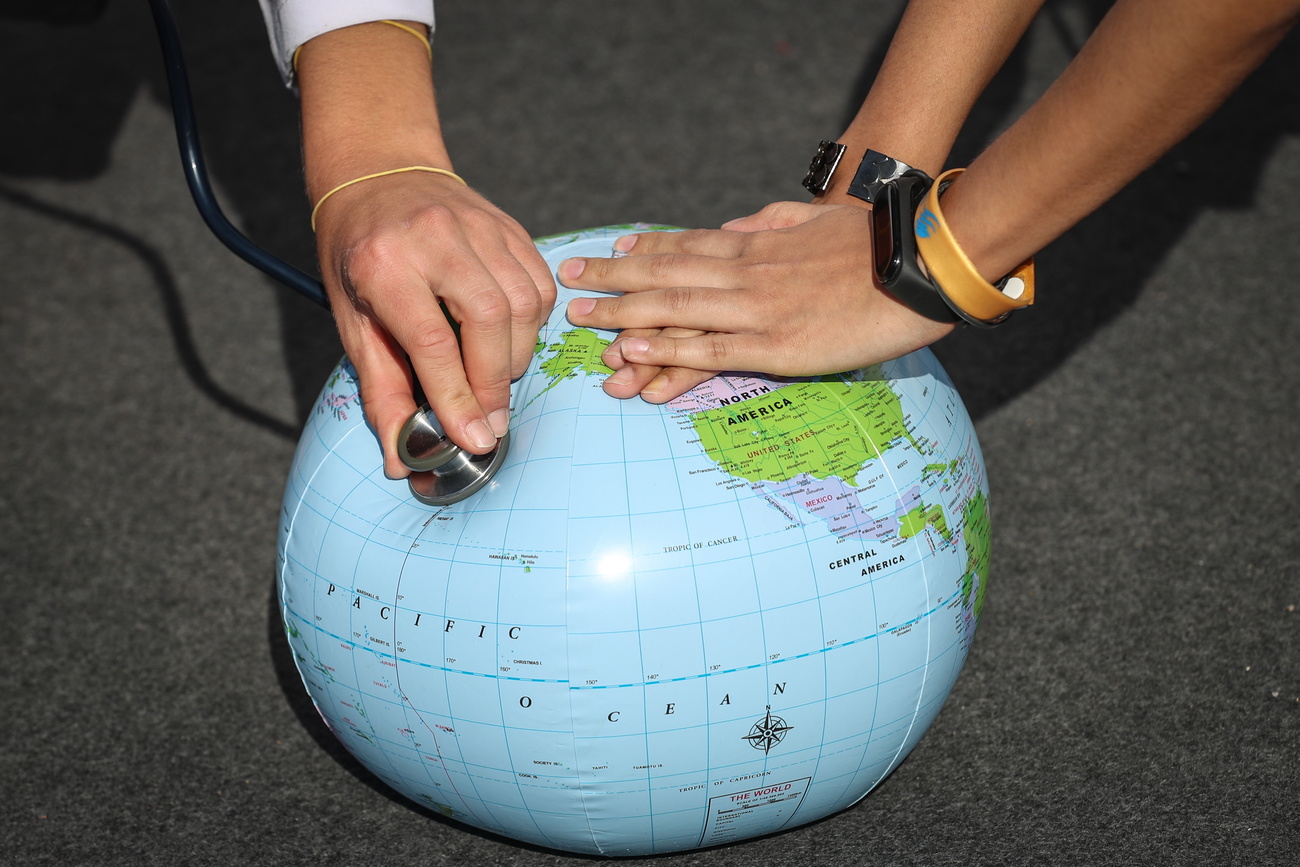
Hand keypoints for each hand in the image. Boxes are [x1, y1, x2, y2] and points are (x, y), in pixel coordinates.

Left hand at [314, 171, 555, 476]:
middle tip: (490, 421)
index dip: (458, 397)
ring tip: (494, 378)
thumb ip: (382, 391)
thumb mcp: (353, 323)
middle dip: (494, 382)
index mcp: (385, 262)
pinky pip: (539, 285)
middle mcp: (436, 237)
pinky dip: (532, 323)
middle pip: (489, 320)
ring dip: (516, 355)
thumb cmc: (358, 255)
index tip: (474, 439)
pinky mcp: (509, 226)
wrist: (379, 174)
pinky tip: (508, 338)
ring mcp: (479, 226)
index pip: (433, 341)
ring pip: (522, 304)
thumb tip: (401, 457)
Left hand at [561, 202, 954, 389]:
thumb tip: (738, 226)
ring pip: (674, 309)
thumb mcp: (816, 221)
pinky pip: (708, 348)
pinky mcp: (774, 346)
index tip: (613, 248)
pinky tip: (630, 346)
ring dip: (622, 311)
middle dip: (613, 275)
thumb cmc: (876, 243)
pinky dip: (665, 347)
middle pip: (665, 273)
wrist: (919, 266)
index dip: (645, 248)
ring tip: (581, 315)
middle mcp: (745, 273)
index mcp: (758, 245)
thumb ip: (773, 223)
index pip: (688, 245)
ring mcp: (755, 310)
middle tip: (569, 277)